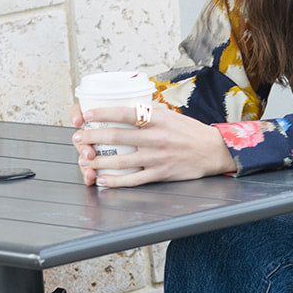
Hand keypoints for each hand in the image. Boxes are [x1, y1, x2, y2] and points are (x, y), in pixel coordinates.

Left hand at [70, 102, 236, 186]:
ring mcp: (158, 157)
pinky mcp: (161, 174)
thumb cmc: (190, 132)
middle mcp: (157, 137)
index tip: (87, 114)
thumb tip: (123, 110)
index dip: (103, 113)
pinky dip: (115, 181)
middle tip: (78, 137)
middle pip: (117, 136)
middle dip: (92, 137)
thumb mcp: (171, 116)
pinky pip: (133, 180)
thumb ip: (148, 114)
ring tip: (84, 159)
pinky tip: (103, 180)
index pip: (126, 112)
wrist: (214, 151)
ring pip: (121, 160)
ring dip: (99, 161)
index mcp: (159, 118)